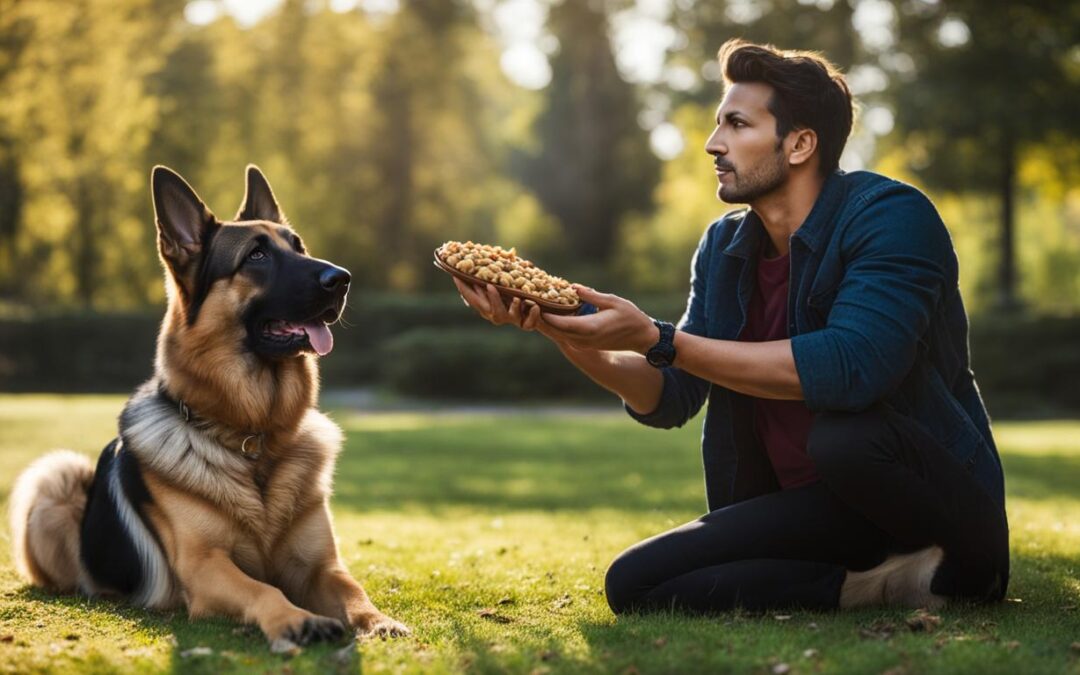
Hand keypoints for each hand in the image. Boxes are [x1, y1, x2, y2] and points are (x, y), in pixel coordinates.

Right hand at [453, 277, 541, 330]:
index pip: (472, 299)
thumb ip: (491, 279)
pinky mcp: (527, 325)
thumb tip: (479, 260)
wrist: (542, 316)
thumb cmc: (518, 296)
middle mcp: (497, 315)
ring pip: (507, 317)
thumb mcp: (504, 286)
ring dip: (510, 307)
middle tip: (489, 285)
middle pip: (487, 310)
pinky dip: (532, 315)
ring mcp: (512, 320)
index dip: (463, 288)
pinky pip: (528, 323)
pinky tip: (536, 306)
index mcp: (488, 307)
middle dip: (485, 297)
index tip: (455, 276)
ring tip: (516, 299)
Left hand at [540, 286, 657, 352]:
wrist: (642, 337)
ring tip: (531, 310)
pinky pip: (565, 335)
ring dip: (544, 324)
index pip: (560, 323)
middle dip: (539, 319)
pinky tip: (547, 316)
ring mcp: (584, 343)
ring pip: (558, 335)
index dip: (544, 314)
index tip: (531, 303)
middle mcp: (583, 339)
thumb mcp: (612, 301)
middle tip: (524, 306)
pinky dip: (555, 327)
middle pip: (554, 331)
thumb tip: (572, 287)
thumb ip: (591, 295)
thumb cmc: (630, 317)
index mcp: (589, 328)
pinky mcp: (585, 343)